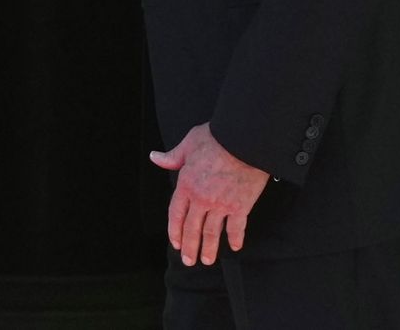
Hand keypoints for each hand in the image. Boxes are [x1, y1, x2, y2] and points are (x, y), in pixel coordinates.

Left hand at [150, 122, 269, 266]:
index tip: (175, 243)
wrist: (244, 142)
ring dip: (209, 248)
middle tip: (189, 261)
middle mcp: (202, 199)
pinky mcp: (241, 207)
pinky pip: (236, 227)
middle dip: (189, 246)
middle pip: (192, 228)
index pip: (176, 214)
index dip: (175, 231)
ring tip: (206, 260)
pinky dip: (235, 238)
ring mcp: (221, 205)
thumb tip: (155, 157)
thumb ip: (172, 156)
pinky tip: (234, 247)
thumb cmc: (216, 139)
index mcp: (186, 185)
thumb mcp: (189, 144)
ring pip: (212, 232)